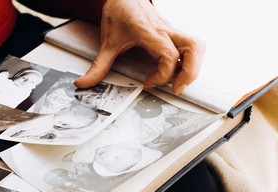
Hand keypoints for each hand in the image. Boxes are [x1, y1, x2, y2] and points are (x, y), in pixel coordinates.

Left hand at [75, 0, 205, 93]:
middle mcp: (164, 30)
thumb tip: (84, 83)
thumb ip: (97, 66)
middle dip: (190, 72)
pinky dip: (189, 60)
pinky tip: (176, 71)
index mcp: (149, 32)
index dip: (162, 75)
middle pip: (193, 48)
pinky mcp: (173, 33)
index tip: (147, 83)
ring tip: (179, 82)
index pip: (168, 55)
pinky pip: (190, 45)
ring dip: (194, 66)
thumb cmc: (118, 14)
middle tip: (177, 88)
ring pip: (196, 45)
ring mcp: (171, 31)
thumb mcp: (106, 43)